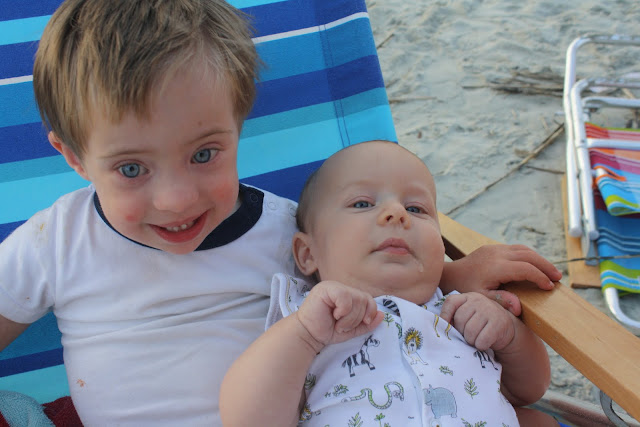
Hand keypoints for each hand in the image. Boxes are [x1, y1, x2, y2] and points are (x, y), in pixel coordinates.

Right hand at [295, 281, 383, 351]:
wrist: (309, 335)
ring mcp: (333, 286)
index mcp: (348, 294)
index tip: (362, 323)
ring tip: (337, 323)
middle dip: (357, 318)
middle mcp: (341, 287)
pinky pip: (345, 298)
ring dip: (349, 318)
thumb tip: (382, 315)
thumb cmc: (328, 331)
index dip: (370, 312)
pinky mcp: (326, 288)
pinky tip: (333, 316)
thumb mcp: (352, 329)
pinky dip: (343, 311)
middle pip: (364, 299)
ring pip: (356, 300)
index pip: (369, 299)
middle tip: (342, 326)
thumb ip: (367, 323)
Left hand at [439, 292, 514, 350]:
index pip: (450, 302)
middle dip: (461, 333)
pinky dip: (481, 345)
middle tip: (467, 336)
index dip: (445, 316)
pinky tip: (484, 343)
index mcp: (467, 297)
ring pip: (470, 331)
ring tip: (475, 340)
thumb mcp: (467, 315)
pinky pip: (482, 339)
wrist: (505, 328)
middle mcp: (478, 300)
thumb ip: (454, 316)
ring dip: (471, 341)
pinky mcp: (499, 322)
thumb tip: (441, 327)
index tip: (447, 328)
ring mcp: (489, 309)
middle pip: (460, 320)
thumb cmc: (480, 323)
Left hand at [441, 244, 561, 315]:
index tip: (549, 287)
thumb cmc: (465, 289)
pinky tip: (535, 266)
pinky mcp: (493, 247)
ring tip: (551, 272)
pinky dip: (529, 256)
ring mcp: (495, 248)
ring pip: (524, 249)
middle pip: (529, 255)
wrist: (451, 274)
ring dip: (539, 259)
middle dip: (545, 266)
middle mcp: (497, 254)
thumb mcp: (481, 299)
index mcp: (496, 267)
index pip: (525, 269)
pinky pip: (516, 249)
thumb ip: (500, 301)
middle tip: (558, 278)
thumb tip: (520, 306)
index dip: (540, 277)